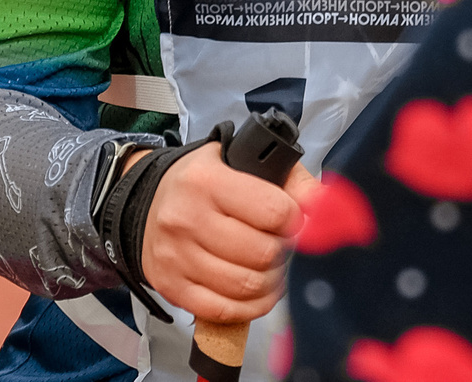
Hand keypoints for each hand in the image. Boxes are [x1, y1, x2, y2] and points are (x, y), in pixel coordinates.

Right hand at [137, 147, 319, 324]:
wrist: (145, 203)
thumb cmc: (202, 182)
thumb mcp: (240, 161)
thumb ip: (289, 179)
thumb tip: (326, 205)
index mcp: (207, 181)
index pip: (273, 210)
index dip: (294, 219)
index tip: (294, 221)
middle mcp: (186, 218)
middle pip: (262, 253)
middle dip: (283, 254)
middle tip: (283, 247)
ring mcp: (177, 256)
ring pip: (246, 286)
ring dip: (271, 282)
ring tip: (273, 270)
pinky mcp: (171, 286)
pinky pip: (223, 310)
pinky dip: (250, 307)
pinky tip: (258, 293)